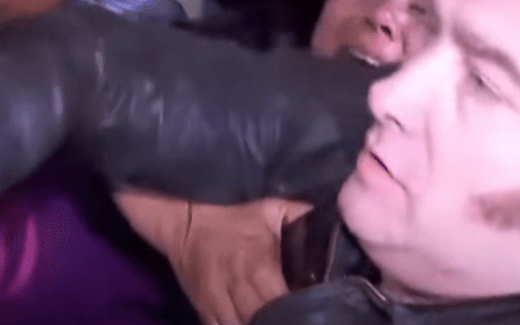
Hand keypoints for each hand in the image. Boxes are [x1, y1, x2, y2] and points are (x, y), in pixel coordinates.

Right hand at [115, 192, 309, 324]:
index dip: (303, 312)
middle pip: (264, 323)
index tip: (320, 313)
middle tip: (305, 321)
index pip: (285, 303)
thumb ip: (304, 217)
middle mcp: (237, 290)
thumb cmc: (232, 210)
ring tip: (281, 323)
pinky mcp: (204, 310)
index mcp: (258, 267)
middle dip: (285, 324)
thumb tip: (336, 223)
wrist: (183, 216)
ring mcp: (217, 304)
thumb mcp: (272, 206)